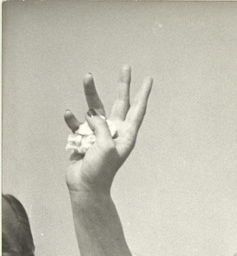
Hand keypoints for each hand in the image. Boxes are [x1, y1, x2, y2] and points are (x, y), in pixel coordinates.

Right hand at [64, 65, 151, 193]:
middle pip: (120, 103)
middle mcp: (114, 131)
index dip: (143, 94)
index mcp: (126, 135)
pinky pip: (77, 123)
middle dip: (123, 85)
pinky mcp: (83, 138)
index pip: (137, 110)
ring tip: (87, 76)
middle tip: (126, 67)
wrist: (85, 187)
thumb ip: (101, 126)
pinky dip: (72, 118)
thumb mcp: (105, 147)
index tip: (149, 79)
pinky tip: (68, 114)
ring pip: (96, 108)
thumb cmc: (100, 171)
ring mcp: (98, 134)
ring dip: (91, 92)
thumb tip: (91, 114)